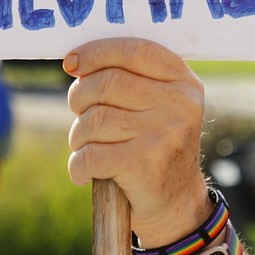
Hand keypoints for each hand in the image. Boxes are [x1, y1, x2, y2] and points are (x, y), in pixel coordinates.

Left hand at [65, 38, 209, 247]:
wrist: (176, 204)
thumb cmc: (153, 145)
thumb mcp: (156, 105)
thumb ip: (128, 77)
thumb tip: (75, 62)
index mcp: (183, 81)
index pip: (133, 50)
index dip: (96, 52)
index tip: (72, 63)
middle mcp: (180, 104)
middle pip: (107, 83)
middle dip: (80, 97)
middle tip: (79, 112)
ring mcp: (165, 133)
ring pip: (95, 120)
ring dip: (78, 135)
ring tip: (85, 147)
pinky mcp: (146, 164)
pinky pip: (91, 155)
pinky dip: (78, 165)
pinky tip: (82, 172)